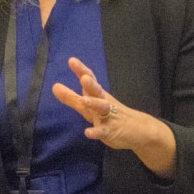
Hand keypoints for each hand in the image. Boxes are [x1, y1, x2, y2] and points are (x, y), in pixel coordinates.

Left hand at [52, 57, 176, 177]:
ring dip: (94, 103)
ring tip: (85, 100)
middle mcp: (104, 103)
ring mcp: (109, 117)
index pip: (91, 80)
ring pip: (102, 108)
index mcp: (99, 95)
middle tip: (84, 77)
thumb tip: (54, 86)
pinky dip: (96, 132)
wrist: (139, 130)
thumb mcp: (89, 106)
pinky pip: (103, 131)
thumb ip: (72, 97)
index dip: (82, 70)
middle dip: (91, 84)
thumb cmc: (110, 115)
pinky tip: (88, 132)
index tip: (72, 61)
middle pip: (97, 91)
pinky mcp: (111, 131)